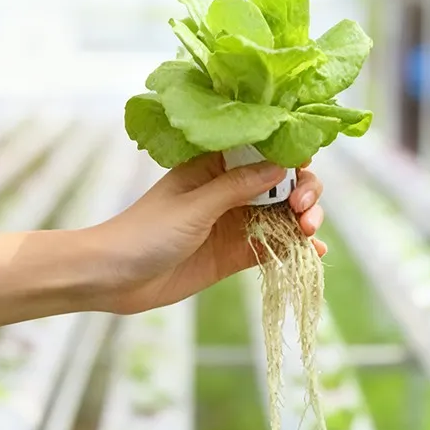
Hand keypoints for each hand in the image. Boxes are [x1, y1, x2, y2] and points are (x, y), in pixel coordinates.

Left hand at [90, 152, 325, 314]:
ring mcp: (234, 223)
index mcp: (215, 166)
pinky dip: (295, 248)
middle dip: (302, 191)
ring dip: (304, 220)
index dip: (289, 155)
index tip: (303, 167)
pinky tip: (314, 254)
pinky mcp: (235, 254)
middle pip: (281, 183)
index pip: (262, 150)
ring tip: (309, 232)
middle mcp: (229, 190)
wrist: (115, 278)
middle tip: (304, 210)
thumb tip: (281, 167)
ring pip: (282, 214)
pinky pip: (273, 247)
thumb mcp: (194, 206)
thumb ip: (237, 187)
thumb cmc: (145, 232)